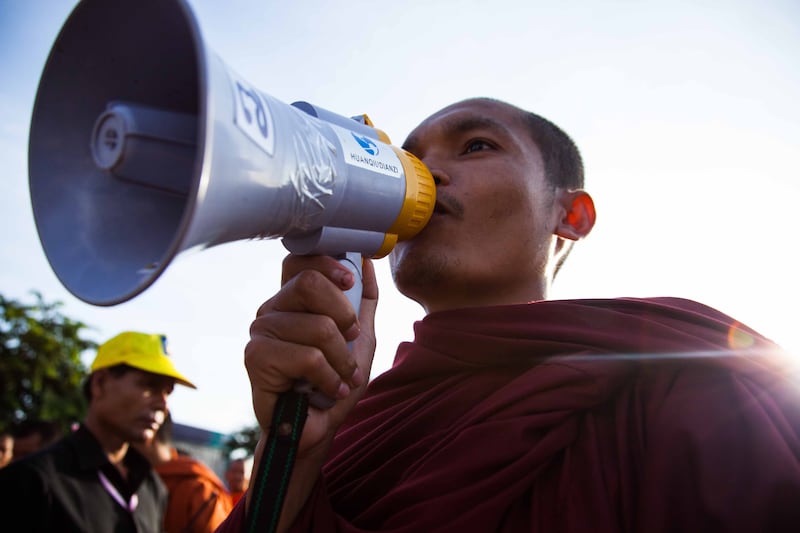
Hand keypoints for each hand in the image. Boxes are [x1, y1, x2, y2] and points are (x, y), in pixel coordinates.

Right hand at [245, 254, 377, 457]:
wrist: (317, 428)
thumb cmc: (334, 381)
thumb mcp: (361, 337)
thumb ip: (363, 299)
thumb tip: (367, 259)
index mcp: (293, 299)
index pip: (300, 259)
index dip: (328, 264)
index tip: (349, 282)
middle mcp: (273, 309)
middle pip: (310, 282)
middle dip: (344, 316)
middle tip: (349, 342)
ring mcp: (261, 331)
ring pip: (318, 326)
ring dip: (342, 359)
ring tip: (340, 376)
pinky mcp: (256, 358)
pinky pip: (308, 357)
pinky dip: (329, 377)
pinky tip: (328, 389)